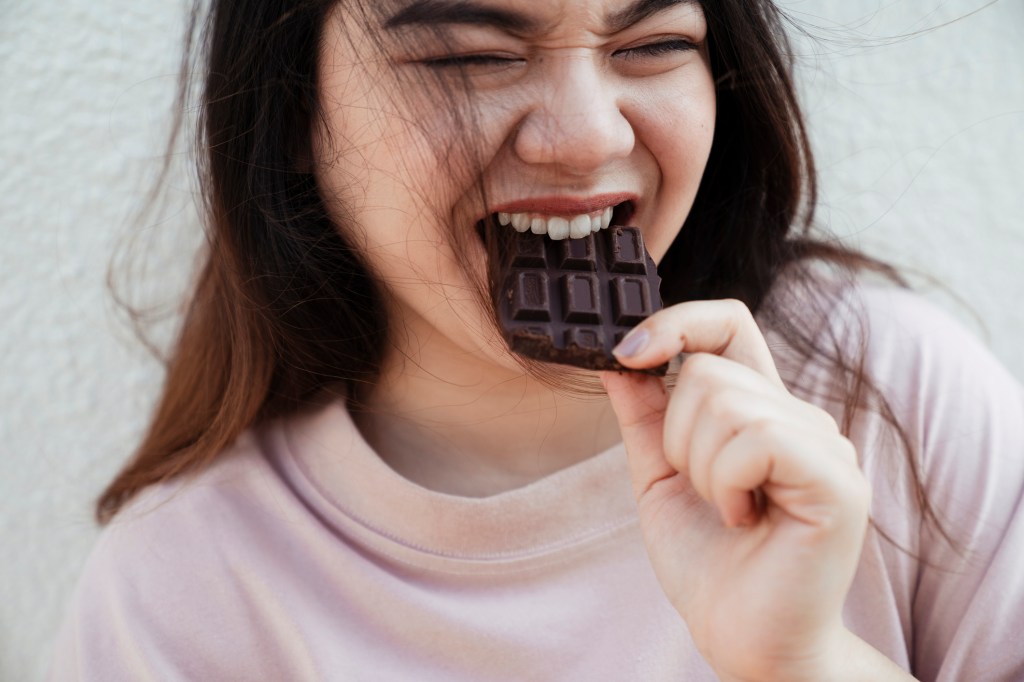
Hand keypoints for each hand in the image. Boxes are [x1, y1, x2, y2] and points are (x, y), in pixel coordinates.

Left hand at [601, 299, 873, 681]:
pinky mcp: (837, 480)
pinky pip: (757, 440)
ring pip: (726, 403)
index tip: (628, 354)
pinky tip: (744, 519)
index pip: (728, 323)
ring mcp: (825, 446)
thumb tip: (617, 352)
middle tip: (703, 492)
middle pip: (708, 371)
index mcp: (760, 410)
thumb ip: (644, 413)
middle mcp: (800, 417)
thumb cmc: (706, 562)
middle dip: (675, 438)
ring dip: (700, 468)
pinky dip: (726, 484)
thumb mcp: (659, 474)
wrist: (739, 637)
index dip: (676, 322)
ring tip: (727, 510)